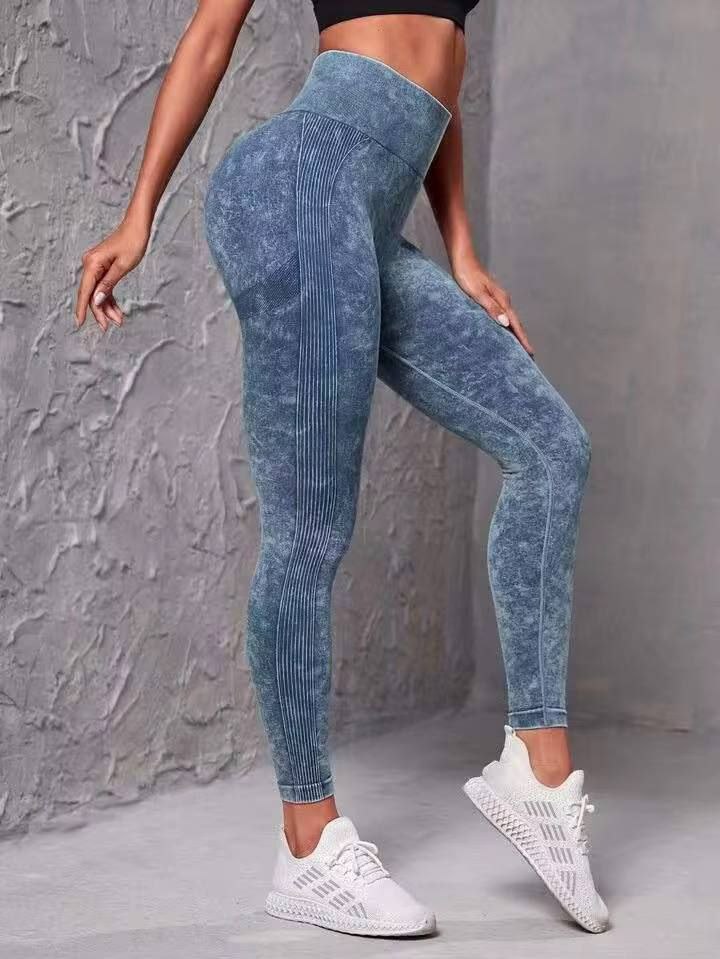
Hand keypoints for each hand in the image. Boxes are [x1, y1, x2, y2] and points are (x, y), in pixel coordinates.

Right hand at [74, 215, 149, 331]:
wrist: (137, 226)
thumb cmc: (133, 242)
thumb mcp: (123, 266)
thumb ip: (108, 284)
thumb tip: (96, 301)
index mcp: (92, 264)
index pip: (85, 291)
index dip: (82, 309)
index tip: (79, 323)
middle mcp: (90, 264)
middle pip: (91, 294)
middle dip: (100, 312)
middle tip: (108, 327)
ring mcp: (95, 266)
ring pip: (97, 292)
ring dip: (107, 307)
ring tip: (118, 321)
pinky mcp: (102, 267)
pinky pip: (103, 287)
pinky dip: (109, 298)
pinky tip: (116, 311)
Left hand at [452, 254, 534, 355]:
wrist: (462, 258)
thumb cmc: (467, 275)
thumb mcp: (478, 293)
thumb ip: (491, 308)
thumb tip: (506, 323)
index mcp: (502, 300)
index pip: (516, 324)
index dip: (523, 339)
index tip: (530, 352)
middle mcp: (503, 300)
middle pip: (516, 322)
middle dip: (522, 338)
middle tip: (528, 354)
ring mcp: (498, 298)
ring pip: (510, 319)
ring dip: (515, 332)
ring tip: (518, 346)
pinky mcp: (491, 297)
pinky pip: (502, 315)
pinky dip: (506, 325)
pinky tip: (502, 329)